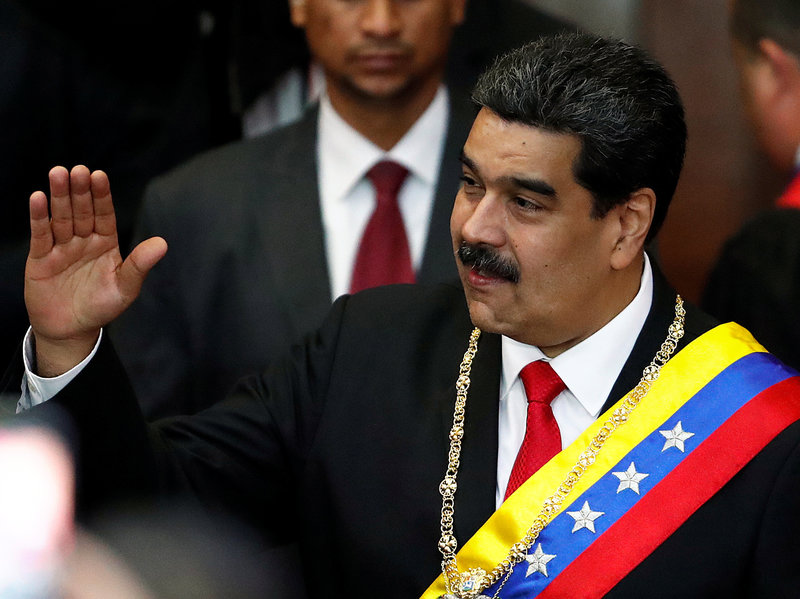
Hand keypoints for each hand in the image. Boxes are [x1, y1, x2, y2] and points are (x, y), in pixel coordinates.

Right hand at [25, 166, 166, 375]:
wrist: (71, 330)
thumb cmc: (101, 307)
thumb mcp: (125, 287)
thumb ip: (140, 264)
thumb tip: (162, 243)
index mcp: (106, 243)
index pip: (104, 214)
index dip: (101, 196)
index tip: (99, 175)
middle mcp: (83, 240)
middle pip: (81, 211)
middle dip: (79, 191)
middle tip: (78, 170)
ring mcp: (61, 247)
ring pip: (60, 217)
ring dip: (59, 196)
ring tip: (58, 174)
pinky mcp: (41, 258)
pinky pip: (40, 234)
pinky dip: (38, 217)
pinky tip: (38, 197)